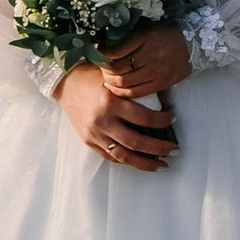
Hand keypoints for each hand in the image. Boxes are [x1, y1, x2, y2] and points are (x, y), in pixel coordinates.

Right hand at [56, 57, 178, 167]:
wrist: (64, 83)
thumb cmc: (90, 75)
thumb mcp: (113, 77)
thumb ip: (134, 89)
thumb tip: (163, 98)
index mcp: (111, 102)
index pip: (144, 118)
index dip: (163, 120)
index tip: (173, 117)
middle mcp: (102, 121)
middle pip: (137, 142)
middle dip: (160, 148)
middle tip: (175, 150)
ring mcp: (94, 134)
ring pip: (124, 156)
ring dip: (146, 163)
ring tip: (162, 165)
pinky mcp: (88, 141)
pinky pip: (111, 157)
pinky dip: (127, 161)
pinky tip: (139, 161)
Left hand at [98, 23, 191, 96]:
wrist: (193, 44)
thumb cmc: (167, 34)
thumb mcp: (147, 29)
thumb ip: (129, 37)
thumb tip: (105, 45)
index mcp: (145, 38)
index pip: (115, 51)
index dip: (102, 54)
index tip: (97, 53)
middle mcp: (150, 55)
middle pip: (118, 69)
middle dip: (104, 71)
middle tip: (100, 68)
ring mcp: (157, 72)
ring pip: (125, 83)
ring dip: (111, 83)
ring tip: (107, 79)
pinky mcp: (162, 83)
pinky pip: (137, 93)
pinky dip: (123, 93)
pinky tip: (117, 89)